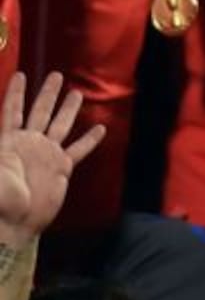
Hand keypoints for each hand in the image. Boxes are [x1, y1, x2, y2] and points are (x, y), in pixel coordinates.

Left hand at [0, 72, 106, 247]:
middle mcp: (29, 144)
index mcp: (9, 143)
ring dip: (68, 109)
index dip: (15, 94)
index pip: (12, 112)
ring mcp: (46, 155)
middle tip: (55, 75)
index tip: (20, 75)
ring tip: (76, 93)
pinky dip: (89, 140)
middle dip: (47, 94)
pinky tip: (100, 129)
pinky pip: (78, 150)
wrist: (13, 224)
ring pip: (60, 125)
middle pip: (40, 112)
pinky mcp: (61, 168)